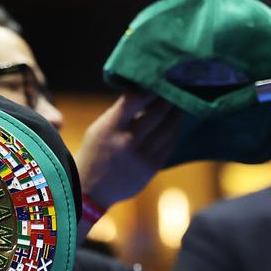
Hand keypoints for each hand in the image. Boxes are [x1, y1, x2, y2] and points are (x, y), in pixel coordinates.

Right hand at [76, 90, 180, 209]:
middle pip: (157, 113)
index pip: (135, 99)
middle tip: (177, 89)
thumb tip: (145, 95)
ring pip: (167, 129)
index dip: (150, 88)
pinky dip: (172, 133)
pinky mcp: (151, 168)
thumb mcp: (99, 129)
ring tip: (179, 105)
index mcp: (110, 127)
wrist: (91, 190)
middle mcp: (126, 141)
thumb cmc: (94, 153)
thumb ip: (120, 114)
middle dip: (169, 100)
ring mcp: (141, 156)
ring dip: (175, 115)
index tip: (159, 80)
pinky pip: (168, 145)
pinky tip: (173, 125)